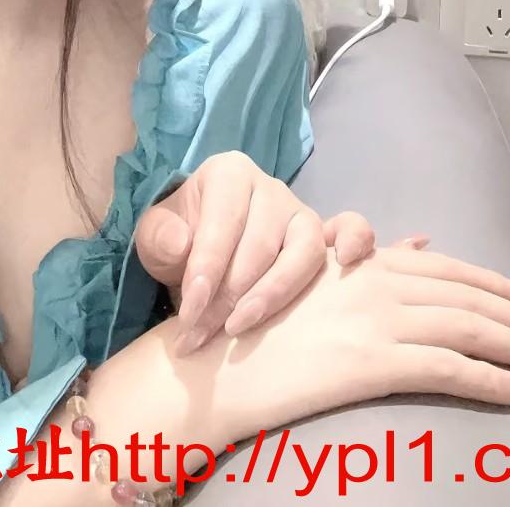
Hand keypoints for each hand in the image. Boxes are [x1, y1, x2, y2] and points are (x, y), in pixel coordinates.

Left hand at [133, 151, 439, 353]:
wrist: (198, 248)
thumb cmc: (179, 239)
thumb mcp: (155, 236)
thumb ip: (160, 237)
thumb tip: (182, 244)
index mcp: (227, 174)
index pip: (222, 224)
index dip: (206, 271)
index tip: (189, 313)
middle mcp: (269, 186)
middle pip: (260, 244)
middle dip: (229, 295)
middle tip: (203, 335)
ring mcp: (300, 211)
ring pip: (302, 251)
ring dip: (273, 294)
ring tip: (242, 327)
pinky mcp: (323, 237)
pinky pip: (351, 230)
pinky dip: (355, 242)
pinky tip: (343, 264)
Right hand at [190, 243, 509, 444]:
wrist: (214, 357)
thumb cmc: (252, 324)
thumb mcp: (309, 279)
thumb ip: (366, 260)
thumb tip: (420, 242)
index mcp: (361, 263)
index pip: (445, 271)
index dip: (493, 283)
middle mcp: (376, 283)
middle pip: (468, 298)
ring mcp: (377, 320)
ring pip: (472, 329)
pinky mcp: (376, 361)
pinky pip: (454, 370)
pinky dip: (500, 382)